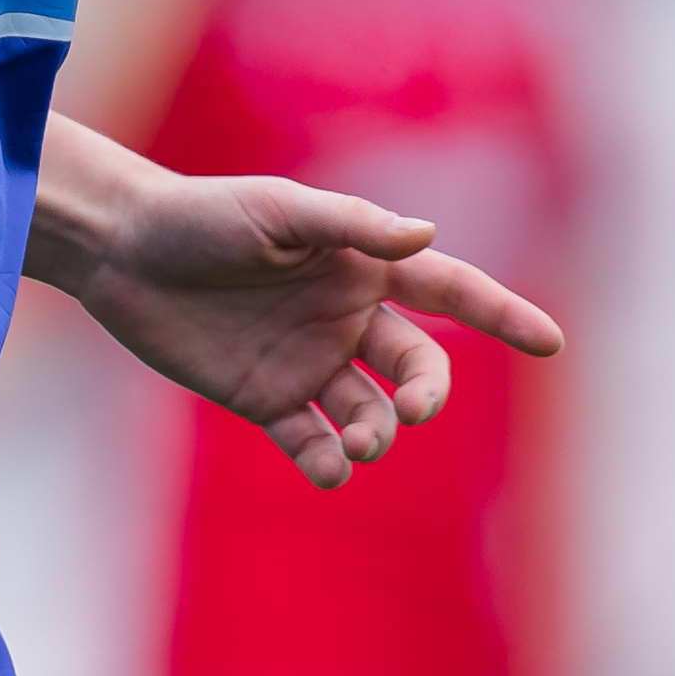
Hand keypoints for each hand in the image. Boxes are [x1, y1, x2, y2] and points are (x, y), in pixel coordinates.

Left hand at [59, 164, 564, 489]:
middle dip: (428, 395)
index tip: (551, 342)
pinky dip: (329, 465)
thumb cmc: (203, 215)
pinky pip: (313, 445)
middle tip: (410, 414)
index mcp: (363, 265)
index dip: (502, 314)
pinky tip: (328, 465)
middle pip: (418, 367)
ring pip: (371, 415)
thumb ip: (353, 225)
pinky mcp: (265, 401)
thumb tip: (425, 236)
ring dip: (378, 435)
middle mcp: (346, 317)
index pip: (451, 289)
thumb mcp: (280, 210)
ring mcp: (309, 364)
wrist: (123, 252)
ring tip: (360, 443)